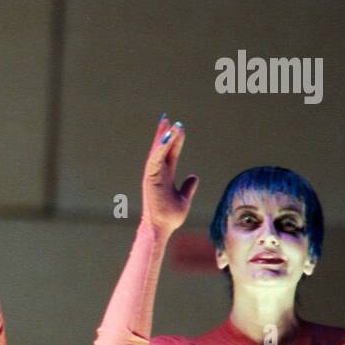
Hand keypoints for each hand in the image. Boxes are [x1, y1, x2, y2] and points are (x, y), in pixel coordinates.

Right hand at [142, 113, 198, 232]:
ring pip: (157, 151)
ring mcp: (153, 175)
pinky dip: (160, 147)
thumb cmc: (170, 216)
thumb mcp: (184, 198)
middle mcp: (157, 173)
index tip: (178, 127)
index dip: (174, 140)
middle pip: (161, 148)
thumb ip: (188, 187)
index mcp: (164, 176)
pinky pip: (155, 159)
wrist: (162, 227)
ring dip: (163, 136)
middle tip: (166, 117)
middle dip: (164, 132)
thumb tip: (194, 177)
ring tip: (169, 122)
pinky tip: (167, 136)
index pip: (170, 153)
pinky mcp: (150, 178)